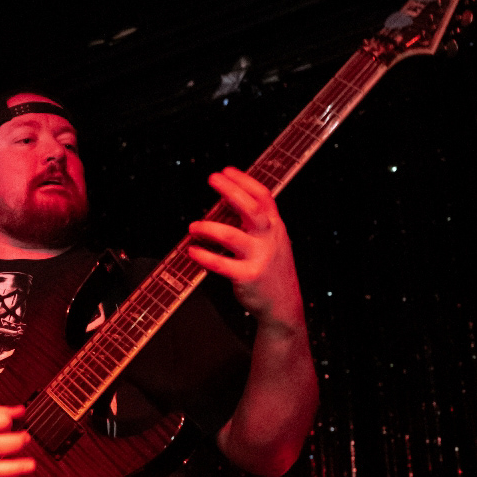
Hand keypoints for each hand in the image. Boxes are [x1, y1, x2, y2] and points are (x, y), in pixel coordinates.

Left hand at [187, 167, 303, 327]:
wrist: (284, 305)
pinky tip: (192, 251)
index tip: (226, 171)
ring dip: (208, 228)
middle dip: (231, 190)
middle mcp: (269, 239)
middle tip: (212, 179)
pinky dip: (204, 256)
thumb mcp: (272, 241)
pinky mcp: (247, 276)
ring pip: (231, 236)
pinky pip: (221, 264)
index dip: (245, 181)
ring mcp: (259, 258)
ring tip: (193, 227)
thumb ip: (257, 223)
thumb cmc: (272, 271)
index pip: (263, 196)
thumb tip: (229, 202)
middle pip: (251, 208)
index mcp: (274, 227)